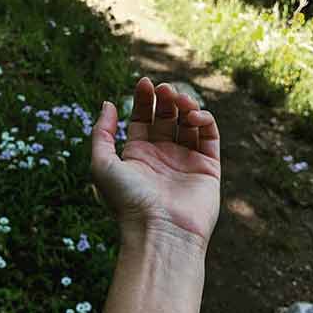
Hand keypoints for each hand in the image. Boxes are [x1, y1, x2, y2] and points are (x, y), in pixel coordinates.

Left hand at [91, 77, 221, 250]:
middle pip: (166, 117)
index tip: (144, 82)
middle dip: (165, 99)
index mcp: (137, 155)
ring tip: (179, 99)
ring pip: (189, 123)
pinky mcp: (208, 168)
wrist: (159, 231)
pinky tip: (193, 116)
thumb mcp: (102, 164)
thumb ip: (101, 133)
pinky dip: (204, 120)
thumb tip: (108, 103)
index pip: (142, 119)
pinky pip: (210, 137)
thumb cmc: (127, 200)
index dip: (143, 99)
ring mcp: (186, 161)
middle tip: (163, 89)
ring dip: (186, 106)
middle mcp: (162, 157)